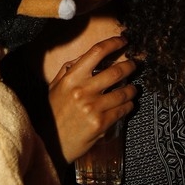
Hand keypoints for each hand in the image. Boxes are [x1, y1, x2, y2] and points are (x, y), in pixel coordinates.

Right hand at [49, 37, 136, 162]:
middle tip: (134, 65)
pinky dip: (129, 105)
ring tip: (133, 88)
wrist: (49, 143)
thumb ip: (70, 69)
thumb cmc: (53, 113)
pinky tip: (128, 103)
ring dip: (132, 88)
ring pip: (123, 92)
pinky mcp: (101, 124)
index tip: (123, 41)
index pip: (96, 52)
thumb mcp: (55, 86)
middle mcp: (83, 90)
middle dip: (130, 66)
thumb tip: (87, 56)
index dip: (113, 43)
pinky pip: (122, 110)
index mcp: (71, 77)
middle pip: (116, 71)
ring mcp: (93, 107)